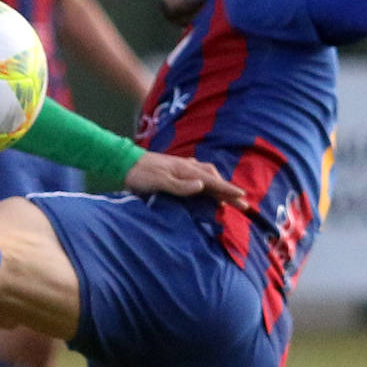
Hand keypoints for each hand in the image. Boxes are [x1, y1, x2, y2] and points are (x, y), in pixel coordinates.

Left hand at [123, 151, 247, 209]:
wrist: (124, 162)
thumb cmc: (141, 174)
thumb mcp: (160, 181)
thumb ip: (180, 185)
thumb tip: (202, 186)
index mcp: (186, 170)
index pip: (212, 182)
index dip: (228, 191)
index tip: (243, 199)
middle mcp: (187, 166)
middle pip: (213, 178)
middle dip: (228, 190)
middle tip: (242, 203)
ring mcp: (181, 166)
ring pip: (206, 174)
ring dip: (218, 185)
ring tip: (227, 197)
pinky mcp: (174, 169)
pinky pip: (197, 174)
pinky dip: (206, 180)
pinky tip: (204, 185)